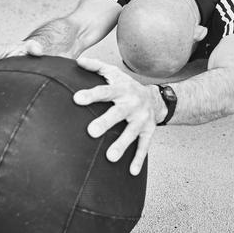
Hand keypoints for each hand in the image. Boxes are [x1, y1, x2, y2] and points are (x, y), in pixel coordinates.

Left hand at [73, 57, 166, 175]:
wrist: (156, 99)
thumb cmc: (127, 87)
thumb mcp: (114, 73)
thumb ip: (96, 67)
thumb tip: (77, 60)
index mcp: (121, 90)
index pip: (104, 91)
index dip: (91, 95)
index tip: (77, 99)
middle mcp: (132, 104)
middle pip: (118, 113)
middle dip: (105, 122)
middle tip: (91, 131)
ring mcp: (141, 119)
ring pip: (131, 133)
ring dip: (122, 145)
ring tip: (110, 157)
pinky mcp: (149, 131)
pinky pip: (144, 147)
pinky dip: (139, 159)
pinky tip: (131, 171)